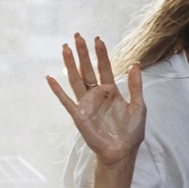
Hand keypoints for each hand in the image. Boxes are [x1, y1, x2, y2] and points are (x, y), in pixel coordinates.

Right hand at [47, 33, 145, 172]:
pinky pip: (65, 100)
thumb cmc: (131, 132)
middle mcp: (97, 94)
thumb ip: (136, 86)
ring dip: (69, 64)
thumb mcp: (138, 106)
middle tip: (77, 36)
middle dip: (83, 53)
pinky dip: (57, 90)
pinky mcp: (78, 114)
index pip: (104, 67)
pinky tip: (50, 78)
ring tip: (64, 48)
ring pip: (75, 79)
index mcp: (111, 91)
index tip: (97, 39)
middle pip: (87, 69)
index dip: (101, 54)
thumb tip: (135, 63)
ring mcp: (86, 103)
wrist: (122, 152)